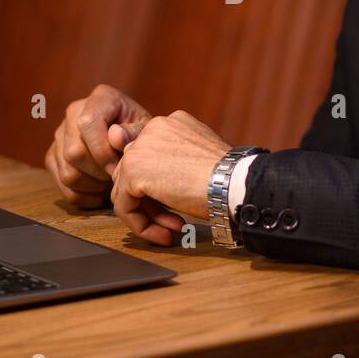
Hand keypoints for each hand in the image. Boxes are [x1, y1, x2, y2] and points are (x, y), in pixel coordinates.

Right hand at [44, 84, 150, 208]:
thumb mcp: (147, 130)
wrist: (131, 141)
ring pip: (67, 172)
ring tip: (110, 182)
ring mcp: (60, 134)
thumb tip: (115, 137)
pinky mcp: (54, 155)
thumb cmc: (141, 134)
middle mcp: (74, 112)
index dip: (102, 151)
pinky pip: (61, 184)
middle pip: (74, 152)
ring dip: (92, 186)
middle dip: (99, 172)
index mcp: (100, 98)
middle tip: (117, 176)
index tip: (119, 167)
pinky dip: (82, 196)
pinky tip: (99, 192)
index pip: (86, 123)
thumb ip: (134, 132)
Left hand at [108, 110, 231, 245]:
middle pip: (136, 172)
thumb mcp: (199, 161)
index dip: (159, 185)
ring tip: (170, 231)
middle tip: (172, 222)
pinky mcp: (133, 171)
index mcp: (170, 124)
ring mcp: (140, 147)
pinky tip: (163, 234)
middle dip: (153, 203)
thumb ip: (175, 164)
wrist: (234, 181)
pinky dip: (139, 224)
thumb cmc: (228, 176)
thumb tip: (156, 185)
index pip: (150, 156)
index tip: (174, 205)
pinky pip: (124, 204)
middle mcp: (152, 128)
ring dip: (148, 215)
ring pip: (127, 189)